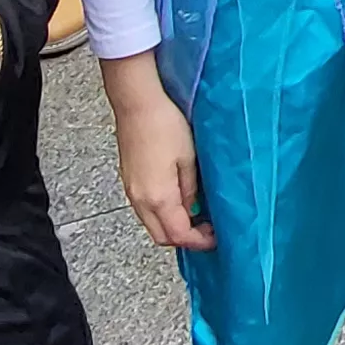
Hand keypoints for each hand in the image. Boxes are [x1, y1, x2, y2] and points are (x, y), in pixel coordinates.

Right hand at [101, 57, 214, 249]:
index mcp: (158, 197)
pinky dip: (162, 214)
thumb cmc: (165, 124)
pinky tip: (178, 200)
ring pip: (152, 224)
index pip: (179, 235)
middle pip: (162, 237)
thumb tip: (193, 209)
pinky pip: (145, 210)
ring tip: (196, 214)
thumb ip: (191, 190)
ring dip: (173, 226)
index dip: (199, 241)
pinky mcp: (129, 181)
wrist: (137, 103)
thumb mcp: (188, 159)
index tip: (216, 237)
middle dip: (185, 239)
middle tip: (207, 229)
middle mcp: (140, 200)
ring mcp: (131, 192)